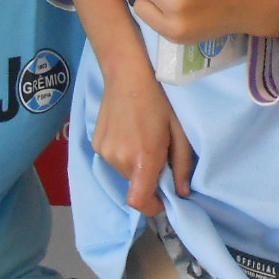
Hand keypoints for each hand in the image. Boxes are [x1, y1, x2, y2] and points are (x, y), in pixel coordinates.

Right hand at [93, 54, 194, 216]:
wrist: (128, 72)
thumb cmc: (160, 98)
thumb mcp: (180, 131)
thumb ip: (182, 165)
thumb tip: (182, 193)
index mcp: (142, 159)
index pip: (139, 202)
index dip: (153, 207)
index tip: (164, 198)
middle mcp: (118, 160)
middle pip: (135, 185)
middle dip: (149, 177)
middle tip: (161, 153)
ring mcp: (104, 151)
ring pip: (124, 172)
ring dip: (136, 164)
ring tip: (144, 137)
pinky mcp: (96, 142)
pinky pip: (113, 158)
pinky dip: (124, 153)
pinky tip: (130, 131)